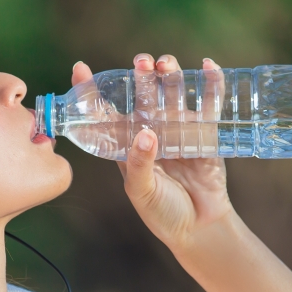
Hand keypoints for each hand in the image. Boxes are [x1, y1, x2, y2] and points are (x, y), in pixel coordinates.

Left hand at [71, 55, 233, 251]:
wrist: (198, 229)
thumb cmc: (162, 213)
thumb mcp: (141, 192)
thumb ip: (140, 165)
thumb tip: (146, 135)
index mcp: (128, 143)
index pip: (106, 112)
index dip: (92, 90)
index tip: (81, 69)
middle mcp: (152, 130)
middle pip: (145, 94)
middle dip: (142, 75)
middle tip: (141, 62)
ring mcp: (179, 129)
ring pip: (174, 93)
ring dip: (171, 74)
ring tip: (166, 64)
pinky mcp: (205, 134)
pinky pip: (209, 104)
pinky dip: (211, 84)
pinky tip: (208, 67)